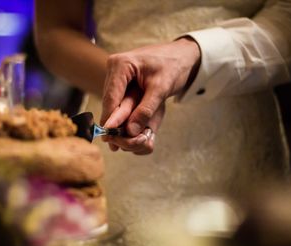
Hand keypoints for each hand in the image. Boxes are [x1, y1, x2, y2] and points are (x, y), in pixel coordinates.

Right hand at [100, 37, 200, 153]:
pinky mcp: (122, 80)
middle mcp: (114, 68)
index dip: (109, 119)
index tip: (108, 137)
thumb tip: (130, 131)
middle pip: (109, 101)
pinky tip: (127, 129)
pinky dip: (124, 114)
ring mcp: (117, 74)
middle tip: (115, 145)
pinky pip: (120, 101)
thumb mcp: (161, 89)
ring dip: (119, 120)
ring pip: (113, 103)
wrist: (182, 55)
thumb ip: (145, 110)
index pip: (110, 97)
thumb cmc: (173, 67)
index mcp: (121, 64)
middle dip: (114, 123)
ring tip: (120, 142)